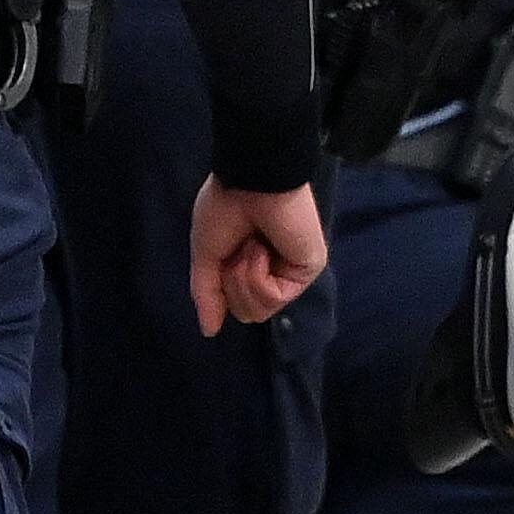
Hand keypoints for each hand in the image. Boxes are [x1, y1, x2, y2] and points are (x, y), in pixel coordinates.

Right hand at [191, 180, 326, 336]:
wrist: (250, 182)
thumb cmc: (225, 207)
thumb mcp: (206, 255)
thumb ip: (207, 294)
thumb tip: (210, 331)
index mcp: (250, 265)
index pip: (236, 304)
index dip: (222, 289)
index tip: (222, 257)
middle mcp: (274, 270)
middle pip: (248, 313)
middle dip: (232, 284)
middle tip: (236, 250)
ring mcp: (291, 271)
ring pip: (260, 310)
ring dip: (244, 277)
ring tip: (250, 246)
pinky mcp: (307, 269)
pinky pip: (274, 297)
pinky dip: (259, 274)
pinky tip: (262, 248)